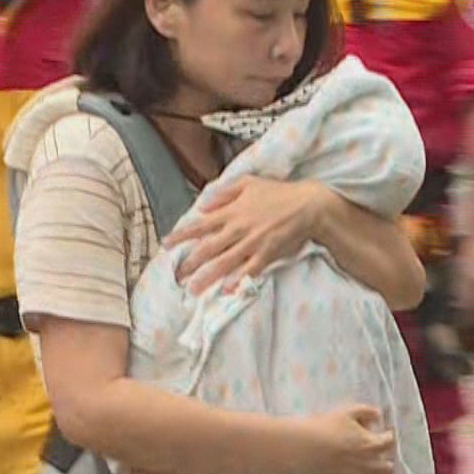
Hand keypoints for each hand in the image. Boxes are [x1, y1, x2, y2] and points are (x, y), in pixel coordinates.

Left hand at [165, 177, 331, 294]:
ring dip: (208, 276)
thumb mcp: (248, 183)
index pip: (200, 225)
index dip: (181, 235)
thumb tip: (203, 205)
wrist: (308, 205)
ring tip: (193, 289)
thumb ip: (224, 193)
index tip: (165, 245)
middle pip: (208, 248)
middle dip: (190, 263)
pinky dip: (237, 280)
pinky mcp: (267, 254)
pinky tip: (227, 290)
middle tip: (176, 275)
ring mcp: (252, 243)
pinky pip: (249, 270)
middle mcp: (238, 229)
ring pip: (224, 262)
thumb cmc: (278, 192)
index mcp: (231, 211)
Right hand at [295, 404, 395, 473]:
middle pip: (388, 468)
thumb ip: (367, 412)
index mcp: (371, 445)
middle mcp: (369, 466)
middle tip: (376, 459)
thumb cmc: (324, 428)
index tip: (381, 437)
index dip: (387, 438)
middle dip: (384, 461)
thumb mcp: (348, 412)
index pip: (390, 443)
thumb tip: (378, 417)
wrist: (302, 449)